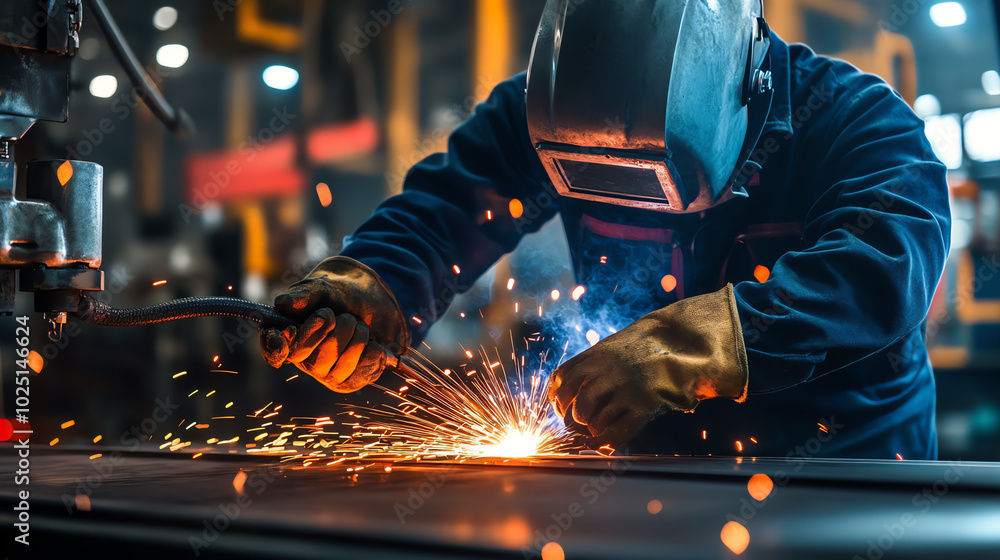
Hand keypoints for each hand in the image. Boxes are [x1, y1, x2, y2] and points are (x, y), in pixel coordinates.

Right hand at [259, 257, 408, 392]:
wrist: (373, 301)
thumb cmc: (340, 296)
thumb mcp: (324, 289)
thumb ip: (305, 295)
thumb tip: (282, 302)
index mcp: (289, 336)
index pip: (273, 350)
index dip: (276, 346)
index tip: (288, 331)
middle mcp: (304, 360)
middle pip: (316, 358)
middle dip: (339, 329)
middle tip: (345, 315)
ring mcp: (326, 374)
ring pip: (342, 364)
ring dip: (358, 336)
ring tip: (359, 325)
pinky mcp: (349, 382)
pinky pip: (363, 372)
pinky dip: (372, 350)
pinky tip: (371, 342)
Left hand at [548, 285, 748, 448]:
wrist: (680, 340)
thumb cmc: (641, 348)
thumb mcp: (608, 349)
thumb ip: (587, 367)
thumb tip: (568, 393)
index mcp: (590, 358)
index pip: (558, 384)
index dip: (558, 401)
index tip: (563, 408)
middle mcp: (601, 374)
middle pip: (572, 408)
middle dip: (573, 422)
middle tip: (581, 425)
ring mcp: (621, 390)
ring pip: (590, 422)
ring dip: (592, 430)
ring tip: (599, 428)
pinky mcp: (642, 405)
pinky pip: (615, 433)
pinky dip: (607, 442)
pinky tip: (607, 443)